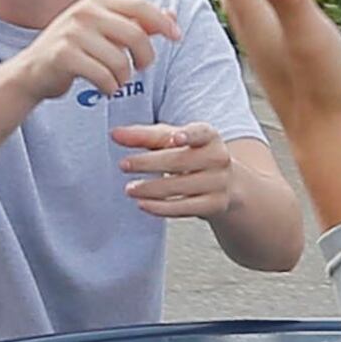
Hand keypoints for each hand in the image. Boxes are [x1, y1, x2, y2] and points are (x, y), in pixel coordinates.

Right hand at [15, 0, 177, 103]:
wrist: (32, 73)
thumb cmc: (74, 52)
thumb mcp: (104, 32)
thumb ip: (136, 24)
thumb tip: (171, 16)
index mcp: (97, 1)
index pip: (140, 6)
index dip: (162, 22)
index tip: (177, 37)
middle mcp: (84, 12)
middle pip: (136, 35)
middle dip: (146, 58)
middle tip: (140, 68)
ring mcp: (72, 33)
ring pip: (121, 61)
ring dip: (124, 78)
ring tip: (116, 81)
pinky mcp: (63, 56)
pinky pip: (103, 76)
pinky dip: (109, 88)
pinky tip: (104, 89)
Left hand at [111, 120, 240, 219]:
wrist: (225, 185)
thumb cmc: (192, 156)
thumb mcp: (171, 140)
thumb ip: (143, 136)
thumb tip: (115, 134)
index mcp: (209, 136)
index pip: (201, 133)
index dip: (189, 135)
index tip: (175, 137)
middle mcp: (218, 158)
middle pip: (179, 161)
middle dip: (148, 163)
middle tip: (123, 165)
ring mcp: (218, 183)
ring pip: (178, 187)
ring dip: (150, 189)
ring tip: (129, 188)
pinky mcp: (213, 205)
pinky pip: (182, 208)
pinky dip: (159, 207)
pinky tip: (142, 203)